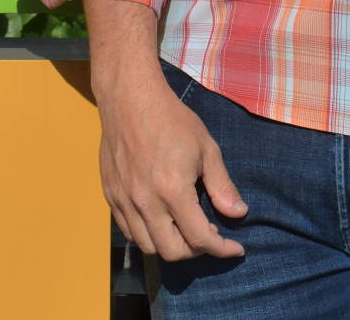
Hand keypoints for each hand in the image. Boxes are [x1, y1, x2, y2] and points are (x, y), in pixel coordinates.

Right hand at [98, 69, 248, 261]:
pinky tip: (160, 219)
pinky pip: (128, 230)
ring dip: (171, 245)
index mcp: (173, 189)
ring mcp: (124, 199)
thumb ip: (222, 185)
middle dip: (196, 251)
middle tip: (209, 235)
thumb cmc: (172, 119)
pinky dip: (147, 234)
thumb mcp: (207, 148)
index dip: (222, 249)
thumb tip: (238, 213)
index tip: (235, 247)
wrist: (129, 98)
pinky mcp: (110, 194)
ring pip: (147, 246)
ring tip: (184, 229)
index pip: (200, 238)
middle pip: (172, 251)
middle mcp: (145, 200)